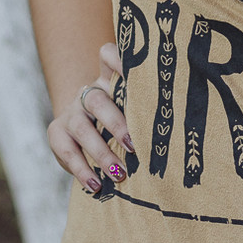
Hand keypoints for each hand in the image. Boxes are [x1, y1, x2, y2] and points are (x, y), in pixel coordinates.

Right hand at [46, 42, 133, 194]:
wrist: (83, 136)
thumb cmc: (120, 125)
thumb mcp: (132, 113)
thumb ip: (146, 111)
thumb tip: (186, 124)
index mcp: (108, 81)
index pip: (107, 57)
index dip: (118, 60)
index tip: (138, 73)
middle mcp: (88, 93)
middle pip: (98, 100)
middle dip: (116, 124)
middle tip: (134, 146)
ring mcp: (70, 112)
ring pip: (81, 127)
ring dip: (101, 152)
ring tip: (119, 174)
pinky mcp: (56, 133)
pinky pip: (67, 151)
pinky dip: (82, 170)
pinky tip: (95, 185)